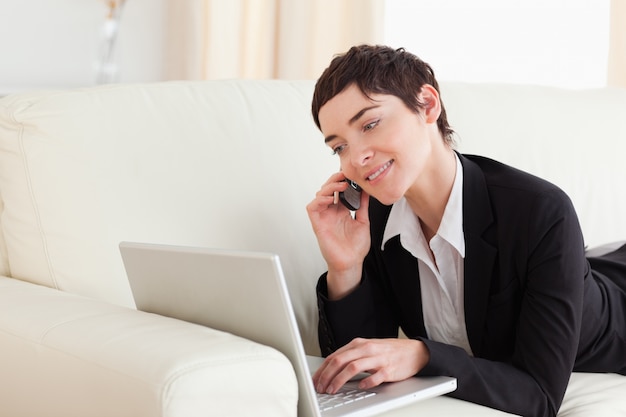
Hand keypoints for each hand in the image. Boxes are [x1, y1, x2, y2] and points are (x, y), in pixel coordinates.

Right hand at [306, 173, 370, 298]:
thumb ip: (362, 206)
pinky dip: (319, 200)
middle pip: (327, 190)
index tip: (351, 175)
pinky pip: (312, 208)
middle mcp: (331, 213)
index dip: (342, 181)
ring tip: (340, 186)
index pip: (338, 191)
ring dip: (328, 188)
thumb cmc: (356, 247)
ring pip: (319, 196)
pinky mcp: (318, 225)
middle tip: (344, 176)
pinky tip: (330, 199)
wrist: (351, 263)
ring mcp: (324, 218)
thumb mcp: (363, 222)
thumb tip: (366, 191)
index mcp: (341, 211)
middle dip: (334, 180)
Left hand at [313, 338, 429, 393]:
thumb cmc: (388, 351)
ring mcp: (378, 359)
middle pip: (340, 361)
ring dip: (339, 380)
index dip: (322, 369)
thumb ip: (351, 356)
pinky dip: (365, 383)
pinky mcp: (389, 369)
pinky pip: (375, 377)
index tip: (315, 380)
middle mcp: (366, 349)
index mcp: (358, 344)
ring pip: (353, 367)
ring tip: (332, 390)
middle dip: (327, 376)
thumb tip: (331, 368)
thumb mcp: (367, 349)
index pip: (334, 356)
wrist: (413, 351)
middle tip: (320, 387)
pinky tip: (360, 387)